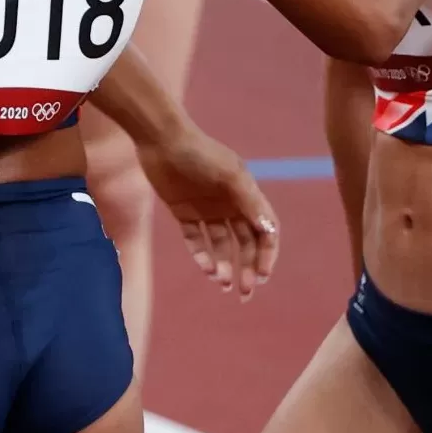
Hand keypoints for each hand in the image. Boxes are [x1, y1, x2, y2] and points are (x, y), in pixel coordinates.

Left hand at [136, 124, 279, 299]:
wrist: (161, 140)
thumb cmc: (200, 153)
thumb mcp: (230, 176)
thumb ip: (250, 203)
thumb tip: (270, 231)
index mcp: (247, 196)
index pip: (265, 232)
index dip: (267, 254)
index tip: (263, 275)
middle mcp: (230, 205)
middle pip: (245, 244)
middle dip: (247, 269)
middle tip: (244, 292)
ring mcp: (207, 210)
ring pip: (222, 246)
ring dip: (225, 265)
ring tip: (222, 283)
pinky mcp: (184, 212)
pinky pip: (196, 240)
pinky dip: (201, 255)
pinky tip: (206, 268)